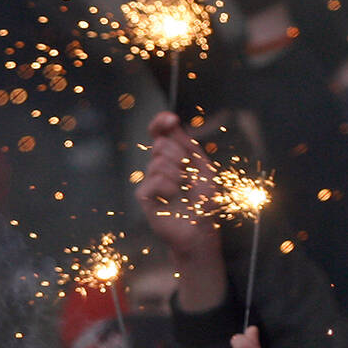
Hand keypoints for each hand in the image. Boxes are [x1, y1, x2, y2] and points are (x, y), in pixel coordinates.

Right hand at [136, 113, 224, 310]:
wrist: (200, 228)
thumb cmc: (203, 200)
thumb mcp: (202, 166)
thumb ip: (187, 144)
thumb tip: (171, 123)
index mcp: (172, 156)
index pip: (159, 132)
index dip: (161, 122)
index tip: (172, 120)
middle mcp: (158, 166)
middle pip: (160, 144)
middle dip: (179, 156)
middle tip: (189, 176)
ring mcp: (149, 181)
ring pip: (158, 161)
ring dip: (178, 175)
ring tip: (183, 190)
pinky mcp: (143, 196)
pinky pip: (155, 180)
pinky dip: (169, 188)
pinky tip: (173, 198)